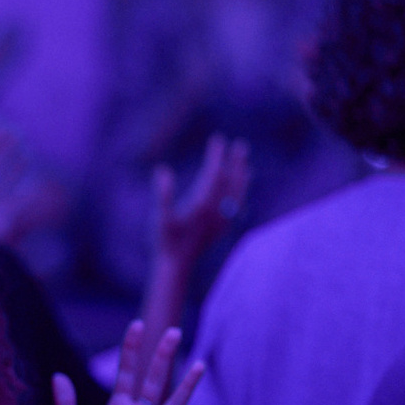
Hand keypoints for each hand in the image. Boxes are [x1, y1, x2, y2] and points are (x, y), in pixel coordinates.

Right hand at [153, 134, 249, 270]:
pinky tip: (241, 190)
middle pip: (230, 181)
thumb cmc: (164, 240)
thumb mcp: (159, 217)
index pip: (213, 174)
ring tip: (245, 164)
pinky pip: (237, 206)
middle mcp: (215, 211)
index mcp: (201, 205)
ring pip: (237, 193)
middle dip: (235, 162)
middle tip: (241, 145)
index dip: (216, 155)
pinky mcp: (222, 227)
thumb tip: (162, 171)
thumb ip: (162, 195)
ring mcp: (221, 220)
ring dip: (242, 176)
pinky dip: (241, 194)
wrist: (176, 265)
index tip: (218, 139)